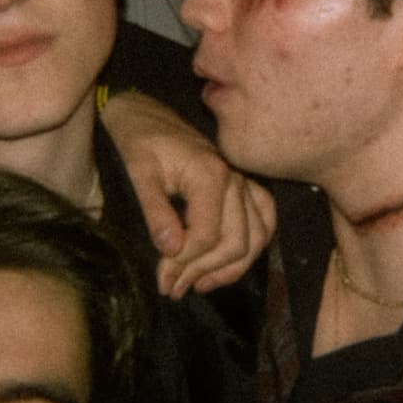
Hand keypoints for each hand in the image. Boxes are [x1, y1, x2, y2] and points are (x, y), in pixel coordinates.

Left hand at [100, 91, 275, 297]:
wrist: (145, 114)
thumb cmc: (138, 140)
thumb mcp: (137, 171)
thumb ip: (155, 210)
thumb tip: (171, 250)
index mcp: (211, 174)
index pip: (208, 236)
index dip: (184, 264)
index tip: (161, 279)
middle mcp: (236, 180)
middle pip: (235, 243)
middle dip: (202, 271)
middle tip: (172, 289)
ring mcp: (245, 184)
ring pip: (255, 239)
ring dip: (229, 268)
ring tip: (197, 285)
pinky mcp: (246, 188)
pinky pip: (264, 223)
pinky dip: (250, 249)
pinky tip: (225, 266)